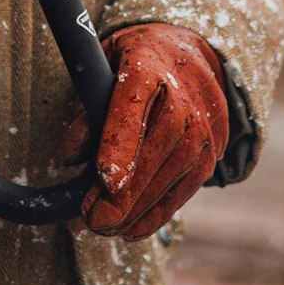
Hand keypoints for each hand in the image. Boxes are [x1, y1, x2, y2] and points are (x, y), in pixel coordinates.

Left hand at [64, 23, 229, 240]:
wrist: (188, 55)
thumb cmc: (134, 62)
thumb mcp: (102, 65)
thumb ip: (86, 106)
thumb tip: (71, 156)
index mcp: (147, 66)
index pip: (133, 105)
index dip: (120, 144)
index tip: (105, 180)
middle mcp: (183, 97)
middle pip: (157, 148)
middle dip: (126, 192)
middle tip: (93, 218)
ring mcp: (204, 126)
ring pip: (173, 174)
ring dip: (138, 209)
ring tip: (104, 227)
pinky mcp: (212, 153)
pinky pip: (185, 188)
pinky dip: (158, 213)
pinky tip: (131, 229)